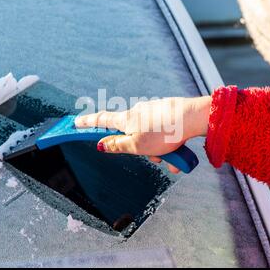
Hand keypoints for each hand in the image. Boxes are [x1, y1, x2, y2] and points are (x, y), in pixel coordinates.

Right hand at [75, 96, 210, 173]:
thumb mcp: (137, 145)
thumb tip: (100, 145)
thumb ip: (117, 146)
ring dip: (159, 151)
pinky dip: (169, 145)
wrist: (193, 118)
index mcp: (126, 120)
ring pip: (150, 138)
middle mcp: (138, 113)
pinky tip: (179, 153)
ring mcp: (154, 112)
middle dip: (141, 150)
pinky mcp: (168, 114)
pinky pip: (164, 134)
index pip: (101, 121)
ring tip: (171, 157)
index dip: (88, 123)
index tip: (75, 122)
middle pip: (131, 135)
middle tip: (155, 157)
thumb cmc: (164, 132)